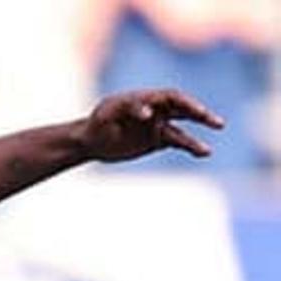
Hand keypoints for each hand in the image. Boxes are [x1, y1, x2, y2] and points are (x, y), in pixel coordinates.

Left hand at [79, 88, 223, 161]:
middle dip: (196, 109)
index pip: (160, 97)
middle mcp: (156, 108)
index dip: (159, 104)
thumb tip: (148, 114)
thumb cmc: (97, 123)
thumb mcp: (104, 116)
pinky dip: (192, 146)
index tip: (145, 117)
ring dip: (201, 124)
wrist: (93, 141)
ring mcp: (159, 123)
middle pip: (182, 105)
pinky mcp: (160, 139)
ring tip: (218, 127)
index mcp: (144, 98)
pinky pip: (180, 141)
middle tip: (207, 115)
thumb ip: (123, 110)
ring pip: (185, 123)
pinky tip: (205, 152)